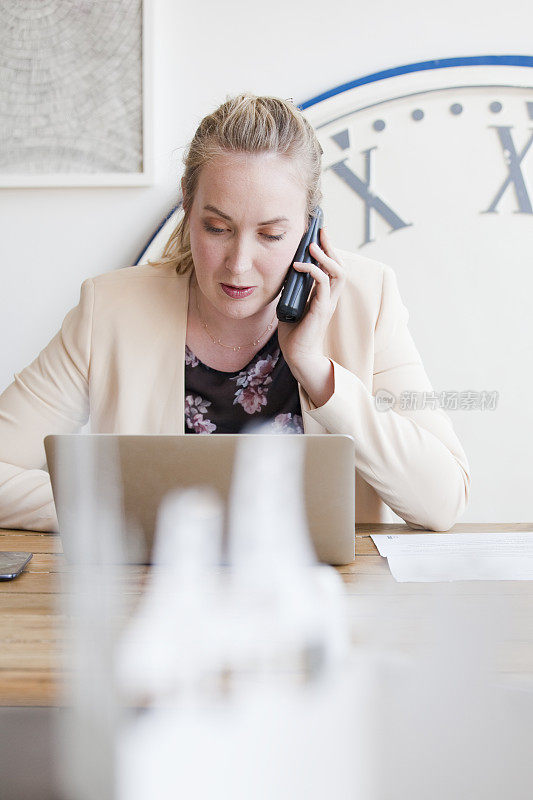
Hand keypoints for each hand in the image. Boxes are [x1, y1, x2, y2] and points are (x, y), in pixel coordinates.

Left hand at [277, 227, 345, 371]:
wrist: (297, 356)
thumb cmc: (294, 335)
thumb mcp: (290, 306)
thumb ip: (291, 291)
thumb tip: (283, 275)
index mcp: (324, 296)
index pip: (332, 268)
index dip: (328, 251)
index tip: (318, 236)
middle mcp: (330, 297)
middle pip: (339, 265)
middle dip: (330, 246)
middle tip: (320, 231)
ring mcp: (328, 303)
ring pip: (337, 272)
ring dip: (326, 256)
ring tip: (312, 246)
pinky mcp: (322, 309)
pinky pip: (323, 283)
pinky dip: (313, 270)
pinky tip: (299, 265)